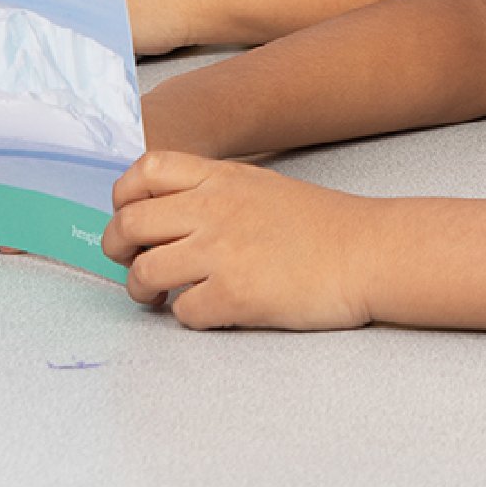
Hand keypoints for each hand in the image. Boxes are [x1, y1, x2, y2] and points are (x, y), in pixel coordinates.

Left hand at [101, 151, 374, 330]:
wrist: (368, 252)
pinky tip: (207, 310)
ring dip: (142, 289)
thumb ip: (213, 192)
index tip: (127, 214)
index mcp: (220, 178)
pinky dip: (187, 316)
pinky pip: (183, 311)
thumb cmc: (322, 224)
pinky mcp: (235, 295)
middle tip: (129, 263)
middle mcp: (213, 209)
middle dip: (116, 250)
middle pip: (129, 224)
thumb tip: (165, 213)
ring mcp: (222, 252)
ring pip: (144, 271)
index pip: (144, 170)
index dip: (122, 196)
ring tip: (158, 297)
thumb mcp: (260, 186)